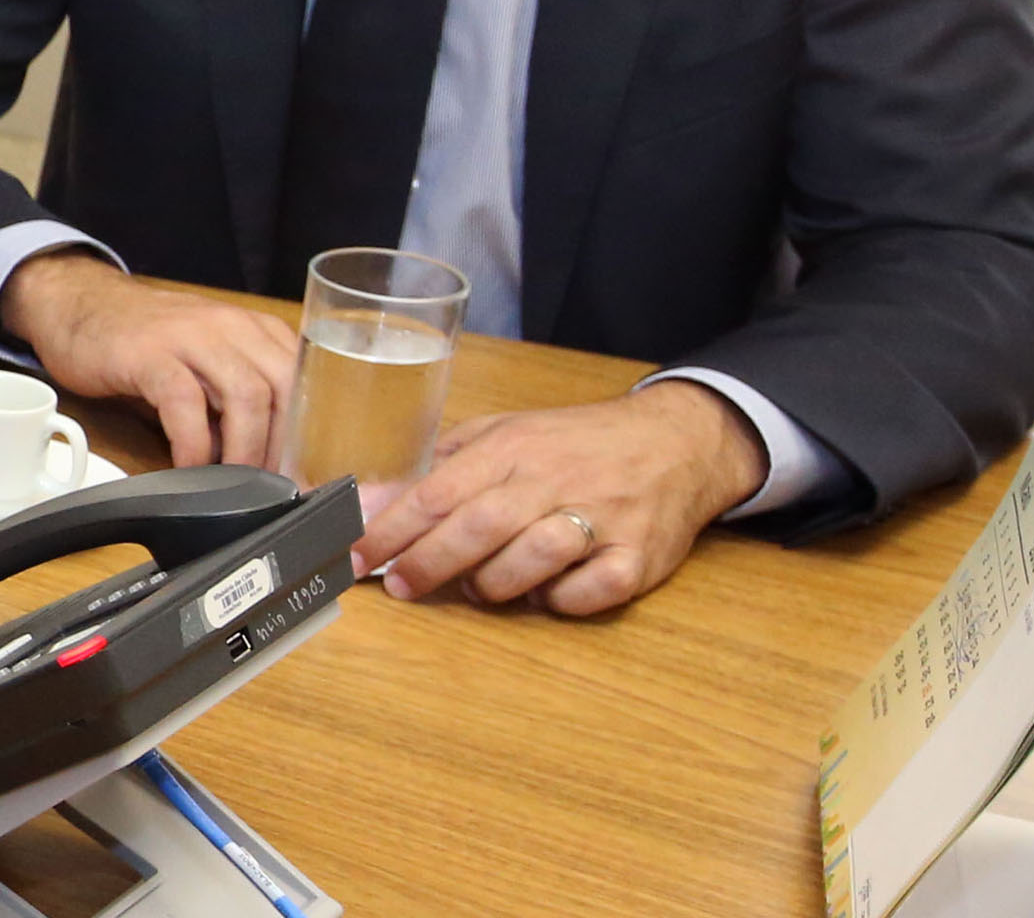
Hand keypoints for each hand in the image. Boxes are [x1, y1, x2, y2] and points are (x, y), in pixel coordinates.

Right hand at [0, 253, 301, 467]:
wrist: (80, 304)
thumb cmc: (147, 341)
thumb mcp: (207, 360)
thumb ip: (237, 397)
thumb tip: (266, 457)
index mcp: (253, 329)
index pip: (304, 381)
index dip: (308, 434)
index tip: (300, 476)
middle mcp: (231, 325)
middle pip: (283, 388)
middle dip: (281, 447)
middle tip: (268, 488)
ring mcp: (190, 335)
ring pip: (245, 395)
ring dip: (244, 450)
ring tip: (232, 484)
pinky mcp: (149, 352)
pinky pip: (185, 403)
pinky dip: (193, 444)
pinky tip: (187, 467)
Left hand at [354, 379, 766, 614]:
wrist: (676, 443)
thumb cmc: (575, 443)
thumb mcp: (509, 431)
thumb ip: (447, 463)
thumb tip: (380, 498)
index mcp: (513, 447)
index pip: (438, 490)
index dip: (391, 528)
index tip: (357, 555)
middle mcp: (553, 479)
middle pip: (477, 528)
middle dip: (428, 563)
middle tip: (401, 586)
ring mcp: (600, 519)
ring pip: (530, 561)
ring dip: (491, 584)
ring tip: (475, 587)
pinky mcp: (638, 557)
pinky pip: (588, 592)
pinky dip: (558, 601)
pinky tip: (542, 591)